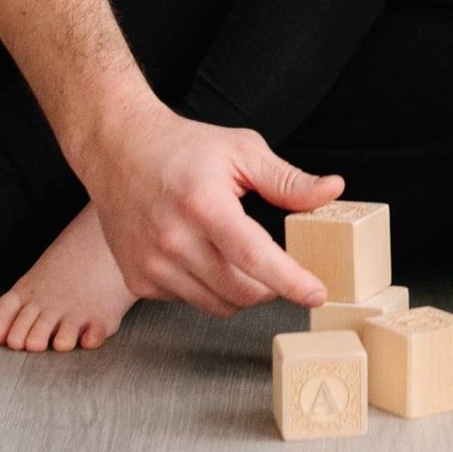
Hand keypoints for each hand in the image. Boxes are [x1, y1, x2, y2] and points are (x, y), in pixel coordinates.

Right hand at [79, 97, 346, 316]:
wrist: (119, 150)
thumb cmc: (184, 147)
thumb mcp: (242, 150)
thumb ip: (288, 180)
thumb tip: (333, 190)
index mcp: (203, 205)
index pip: (255, 256)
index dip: (291, 280)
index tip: (318, 294)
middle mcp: (173, 241)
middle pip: (240, 291)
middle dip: (272, 287)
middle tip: (285, 268)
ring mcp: (152, 265)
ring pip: (217, 304)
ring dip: (242, 292)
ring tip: (245, 258)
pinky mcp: (138, 281)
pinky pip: (189, 300)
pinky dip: (209, 287)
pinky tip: (206, 256)